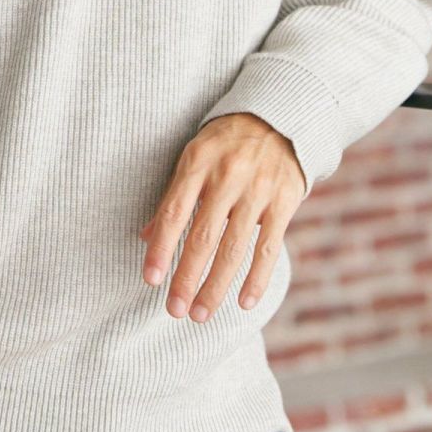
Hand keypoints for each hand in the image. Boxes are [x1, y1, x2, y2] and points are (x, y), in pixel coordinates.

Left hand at [138, 112, 304, 323]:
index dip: (162, 248)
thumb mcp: (194, 156)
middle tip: (174, 310)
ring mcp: (258, 190)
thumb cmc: (225, 143)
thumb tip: (146, 237)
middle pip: (204, 236)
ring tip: (200, 314)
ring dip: (216, 286)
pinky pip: (269, 247)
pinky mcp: (284, 201)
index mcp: (198, 163)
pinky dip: (257, 277)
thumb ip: (173, 196)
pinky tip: (244, 302)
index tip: (151, 280)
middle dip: (187, 277)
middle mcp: (228, 176)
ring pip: (235, 248)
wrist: (278, 118)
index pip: (174, 212)